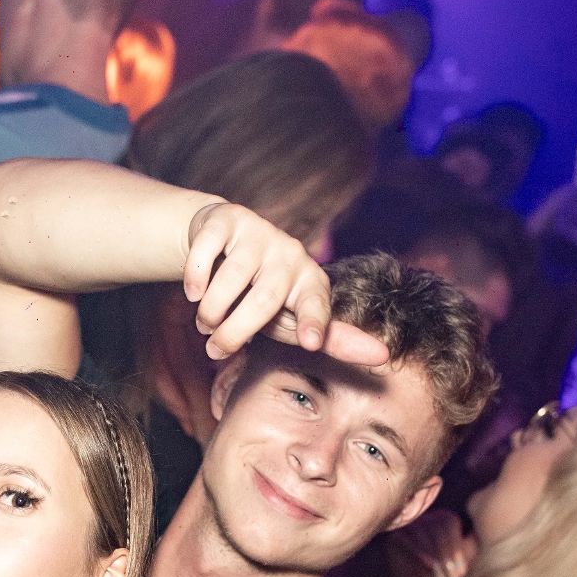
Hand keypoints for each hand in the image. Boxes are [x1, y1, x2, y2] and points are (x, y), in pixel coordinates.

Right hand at [182, 202, 388, 365]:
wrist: (220, 242)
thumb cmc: (259, 291)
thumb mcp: (289, 317)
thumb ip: (332, 337)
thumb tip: (384, 357)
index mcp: (311, 280)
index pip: (316, 303)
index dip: (314, 321)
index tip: (311, 342)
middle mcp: (290, 253)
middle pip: (265, 298)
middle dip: (236, 331)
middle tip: (215, 350)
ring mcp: (258, 233)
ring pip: (231, 278)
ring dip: (210, 310)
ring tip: (204, 325)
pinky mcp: (225, 219)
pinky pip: (206, 253)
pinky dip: (195, 277)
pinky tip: (192, 292)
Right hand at [386, 510, 476, 576]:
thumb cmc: (448, 575)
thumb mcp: (464, 559)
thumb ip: (473, 544)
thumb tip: (489, 531)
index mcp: (444, 518)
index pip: (449, 522)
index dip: (456, 545)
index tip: (461, 567)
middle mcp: (426, 517)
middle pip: (436, 528)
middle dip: (446, 553)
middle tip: (452, 575)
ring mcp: (409, 526)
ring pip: (423, 534)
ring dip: (435, 556)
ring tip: (442, 575)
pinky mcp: (395, 537)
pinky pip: (407, 540)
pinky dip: (420, 553)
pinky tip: (429, 566)